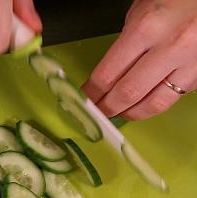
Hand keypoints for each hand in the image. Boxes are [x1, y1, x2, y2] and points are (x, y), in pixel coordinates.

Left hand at [83, 0, 196, 119]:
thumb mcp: (142, 10)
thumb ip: (127, 40)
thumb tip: (111, 71)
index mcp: (146, 27)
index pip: (107, 74)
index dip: (92, 92)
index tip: (86, 97)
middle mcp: (170, 46)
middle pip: (129, 93)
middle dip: (108, 107)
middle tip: (100, 111)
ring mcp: (192, 61)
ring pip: (155, 103)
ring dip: (133, 112)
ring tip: (121, 112)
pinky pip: (177, 96)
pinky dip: (157, 102)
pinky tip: (146, 101)